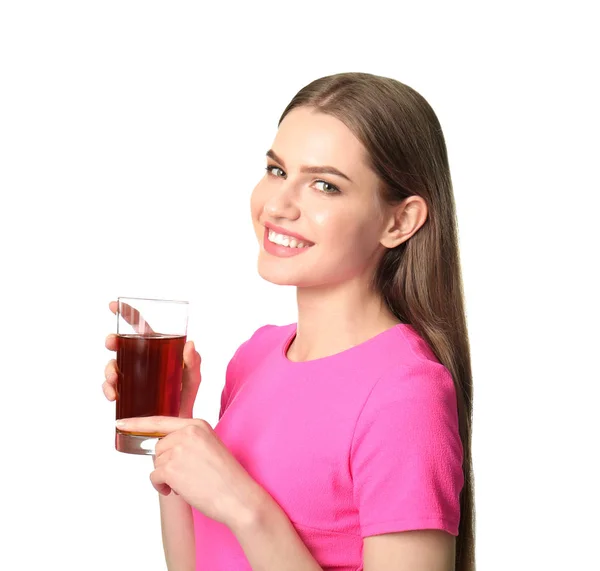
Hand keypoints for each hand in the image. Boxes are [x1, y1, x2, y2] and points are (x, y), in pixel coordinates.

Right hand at [102, 300, 200, 417]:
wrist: (178, 426)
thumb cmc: (186, 397)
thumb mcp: (193, 378)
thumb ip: (194, 362)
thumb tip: (190, 345)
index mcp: (157, 350)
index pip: (141, 327)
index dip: (127, 314)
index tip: (114, 305)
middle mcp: (141, 361)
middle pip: (122, 345)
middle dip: (113, 341)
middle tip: (112, 343)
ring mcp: (131, 377)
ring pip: (112, 366)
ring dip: (109, 369)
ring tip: (114, 379)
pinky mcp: (125, 394)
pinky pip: (111, 387)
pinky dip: (108, 389)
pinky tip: (114, 395)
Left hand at [115, 416, 264, 530]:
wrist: (238, 496)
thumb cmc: (227, 477)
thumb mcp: (210, 446)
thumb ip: (188, 440)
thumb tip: (163, 448)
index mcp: (197, 424)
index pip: (161, 420)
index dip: (137, 423)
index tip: (120, 423)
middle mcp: (187, 432)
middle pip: (159, 446)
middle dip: (166, 463)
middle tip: (185, 475)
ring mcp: (178, 449)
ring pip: (156, 462)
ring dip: (166, 476)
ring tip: (187, 483)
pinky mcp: (171, 468)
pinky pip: (154, 476)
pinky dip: (161, 487)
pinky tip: (178, 490)